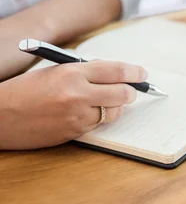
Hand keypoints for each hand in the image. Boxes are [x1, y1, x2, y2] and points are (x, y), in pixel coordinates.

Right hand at [0, 61, 146, 149]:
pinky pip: (98, 125)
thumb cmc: (25, 90)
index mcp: (73, 72)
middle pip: (123, 93)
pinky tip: (88, 112)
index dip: (135, 72)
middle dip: (131, 91)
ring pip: (114, 112)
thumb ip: (86, 71)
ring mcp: (76, 116)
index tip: (142, 73)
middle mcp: (78, 94)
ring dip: (115, 106)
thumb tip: (115, 74)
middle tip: (131, 89)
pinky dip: (99, 118)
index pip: (116, 70)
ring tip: (105, 101)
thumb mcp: (56, 70)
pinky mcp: (74, 133)